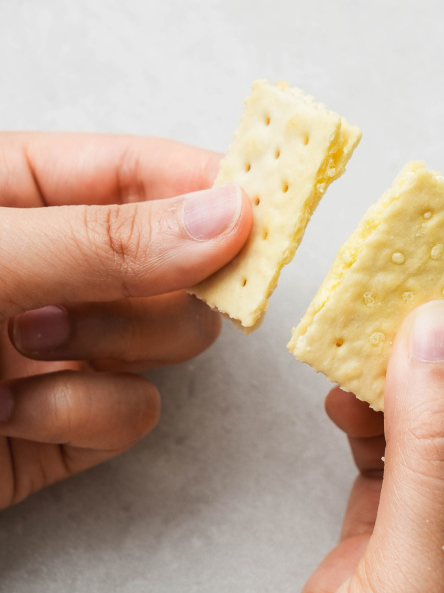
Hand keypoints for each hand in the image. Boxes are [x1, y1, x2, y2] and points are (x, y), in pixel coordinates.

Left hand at [0, 133, 251, 507]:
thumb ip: (99, 238)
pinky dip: (86, 417)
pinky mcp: (69, 422)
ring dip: (111, 347)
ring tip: (26, 347)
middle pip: (181, 261)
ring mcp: (70, 344)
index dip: (212, 183)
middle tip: (109, 292)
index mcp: (24, 193)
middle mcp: (58, 265)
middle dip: (153, 282)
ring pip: (170, 338)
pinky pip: (136, 412)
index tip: (269, 207)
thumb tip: (228, 214)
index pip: (147, 171)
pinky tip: (13, 413)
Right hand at [258, 300, 443, 592]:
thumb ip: (438, 461)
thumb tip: (441, 340)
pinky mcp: (384, 561)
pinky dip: (366, 427)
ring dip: (403, 395)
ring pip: (438, 450)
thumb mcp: (426, 591)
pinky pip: (387, 470)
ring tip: (371, 343)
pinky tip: (348, 397)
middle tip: (416, 313)